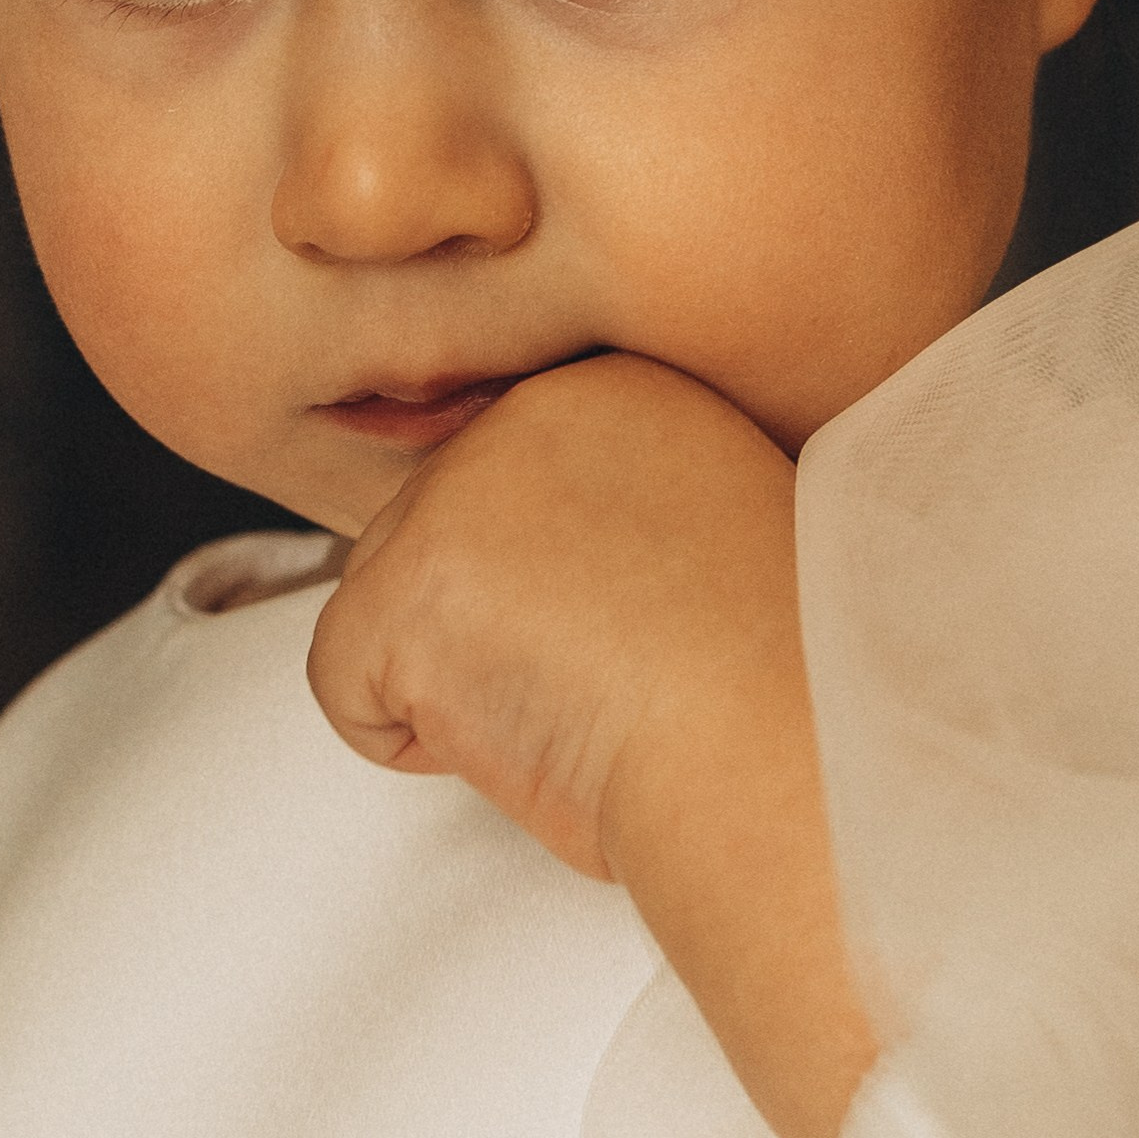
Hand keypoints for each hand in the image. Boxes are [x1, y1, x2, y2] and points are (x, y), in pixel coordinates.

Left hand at [306, 353, 877, 1137]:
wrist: (792, 750)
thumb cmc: (784, 690)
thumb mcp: (714, 545)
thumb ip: (619, 514)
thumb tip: (540, 576)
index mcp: (619, 387)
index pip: (508, 497)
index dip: (558, 598)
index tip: (648, 638)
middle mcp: (527, 409)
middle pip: (435, 543)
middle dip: (494, 635)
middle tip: (613, 682)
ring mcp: (453, 490)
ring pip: (387, 609)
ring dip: (463, 685)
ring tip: (582, 704)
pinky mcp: (402, 585)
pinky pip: (346, 688)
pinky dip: (414, 744)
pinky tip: (531, 735)